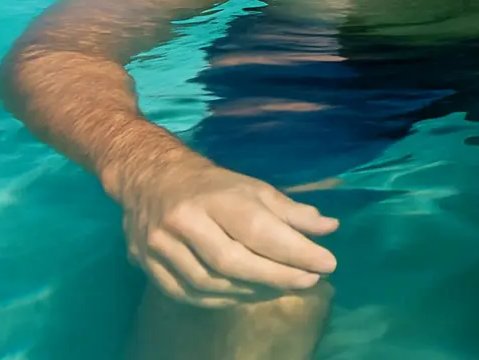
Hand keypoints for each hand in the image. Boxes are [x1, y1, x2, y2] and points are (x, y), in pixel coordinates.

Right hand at [118, 154, 338, 306]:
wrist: (150, 178)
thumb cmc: (212, 185)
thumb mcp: (254, 188)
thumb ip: (291, 212)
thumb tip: (330, 228)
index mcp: (215, 196)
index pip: (259, 230)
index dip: (295, 251)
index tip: (327, 263)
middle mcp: (185, 221)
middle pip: (233, 262)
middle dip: (277, 276)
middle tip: (309, 281)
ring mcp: (161, 246)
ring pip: (211, 284)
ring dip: (252, 292)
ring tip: (283, 288)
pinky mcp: (148, 266)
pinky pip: (190, 295)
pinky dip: (223, 300)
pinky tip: (248, 295)